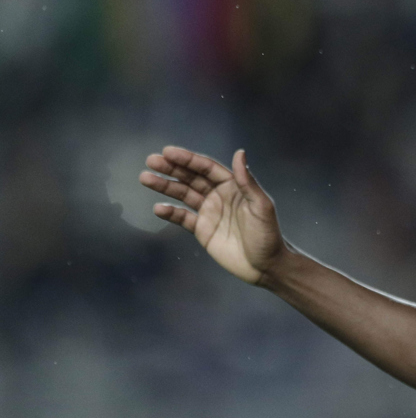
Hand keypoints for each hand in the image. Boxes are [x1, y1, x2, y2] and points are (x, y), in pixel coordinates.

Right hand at [140, 147, 284, 284]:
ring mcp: (209, 212)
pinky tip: (158, 208)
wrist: (265, 266)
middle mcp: (219, 195)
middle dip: (171, 168)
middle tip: (151, 160)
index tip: (168, 152)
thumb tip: (240, 153)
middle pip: (191, 178)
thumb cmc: (267, 235)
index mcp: (234, 186)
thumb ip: (248, 182)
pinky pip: (183, 218)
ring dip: (165, 186)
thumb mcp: (260, 207)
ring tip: (145, 178)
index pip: (207, 168)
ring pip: (184, 194)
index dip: (188, 159)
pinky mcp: (202, 229)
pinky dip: (170, 213)